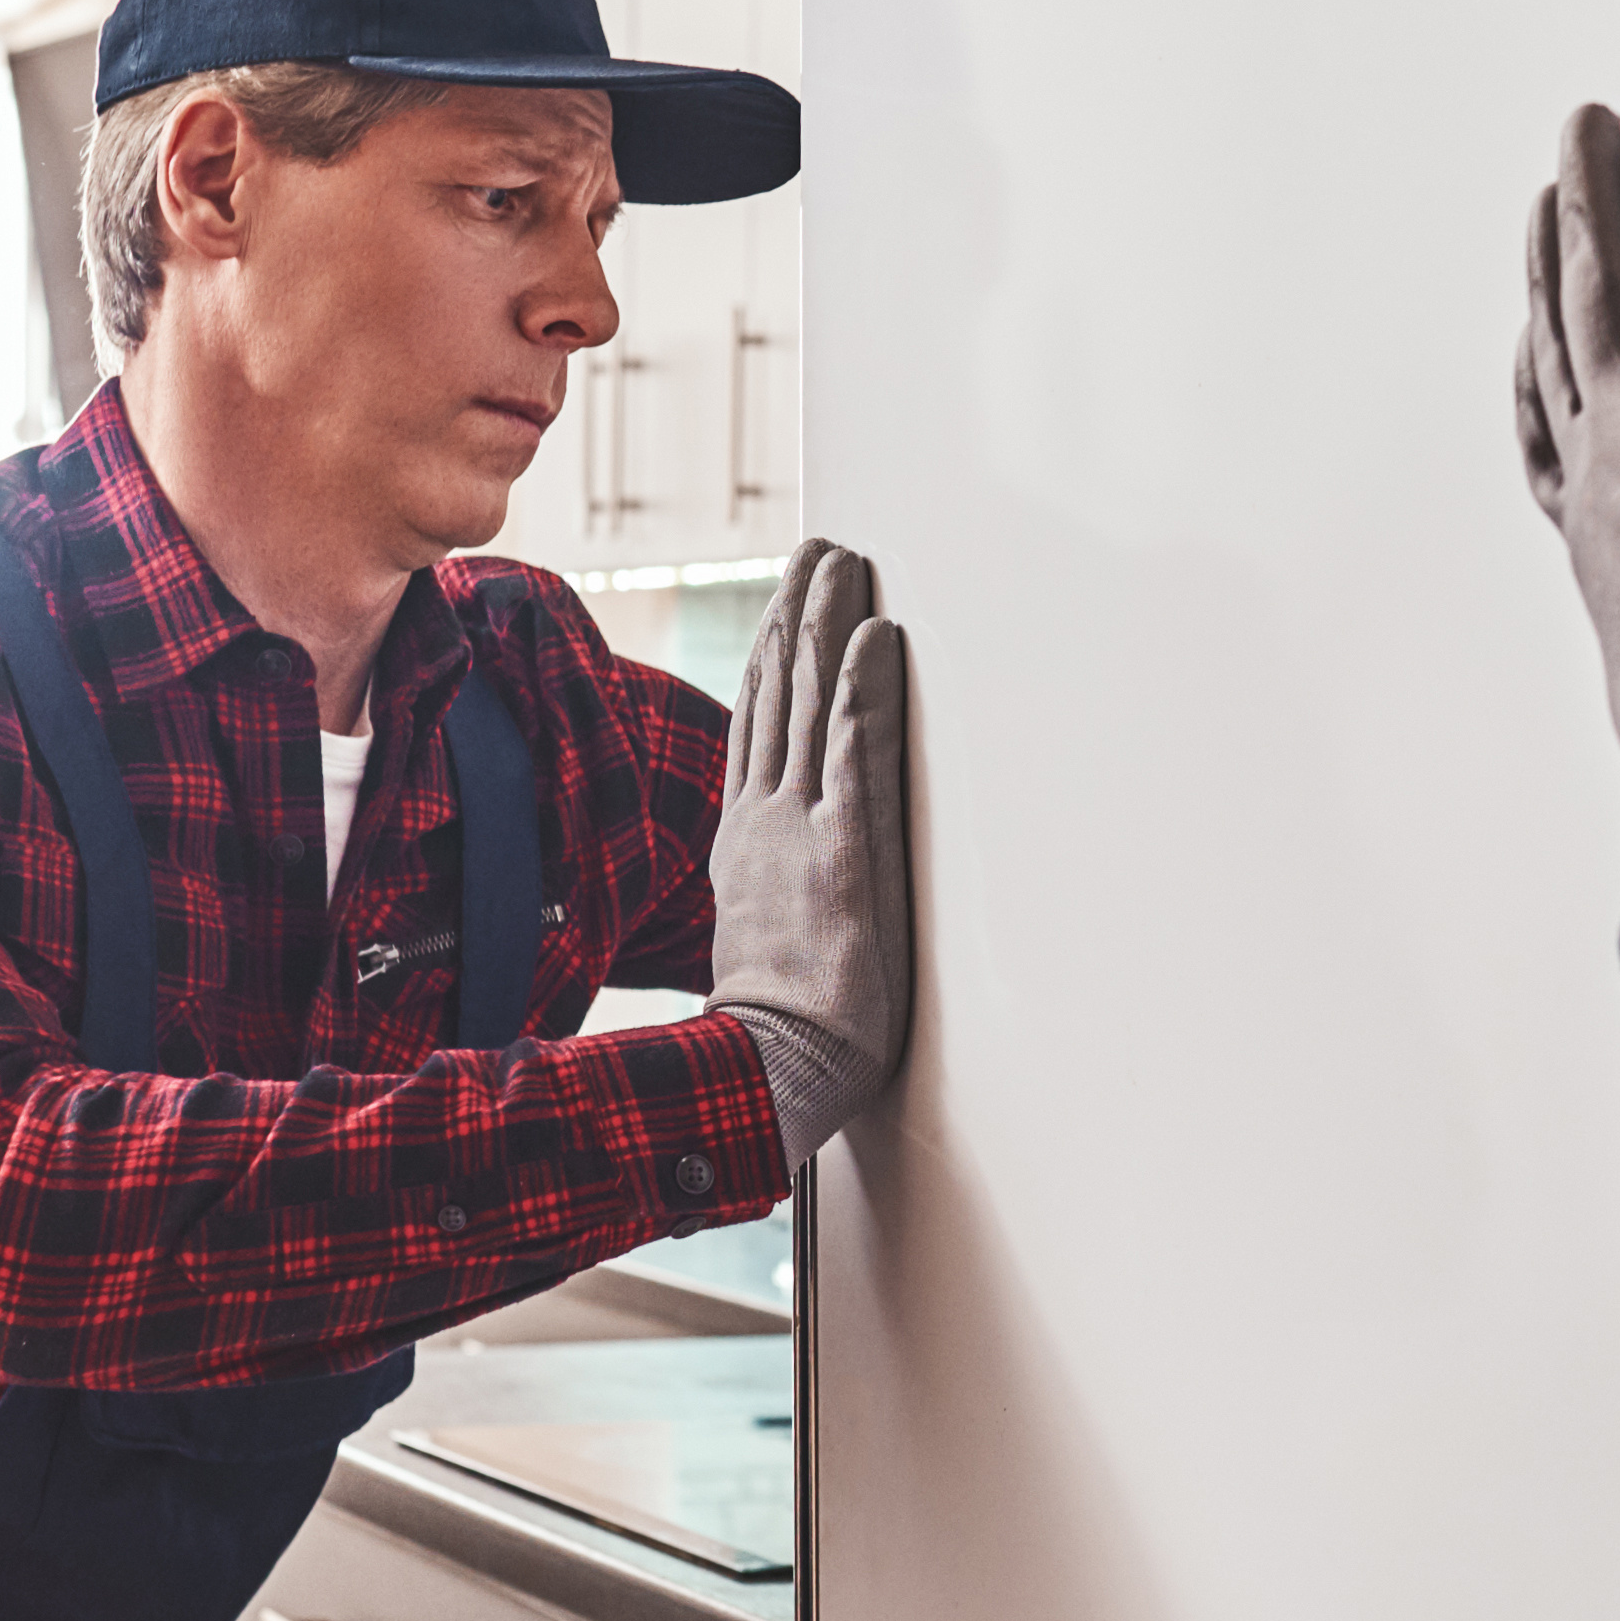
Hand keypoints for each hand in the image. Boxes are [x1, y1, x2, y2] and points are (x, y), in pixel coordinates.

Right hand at [706, 540, 911, 1166]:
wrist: (767, 1070)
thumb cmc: (772, 1031)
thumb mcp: (755, 941)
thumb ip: (765, 893)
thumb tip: (772, 883)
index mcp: (742, 841)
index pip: (757, 728)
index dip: (771, 662)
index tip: (784, 608)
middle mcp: (765, 819)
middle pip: (780, 692)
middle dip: (801, 613)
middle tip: (820, 550)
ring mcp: (801, 827)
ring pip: (812, 700)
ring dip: (832, 622)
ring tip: (846, 562)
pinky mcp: (844, 847)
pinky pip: (855, 747)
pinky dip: (864, 686)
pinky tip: (876, 636)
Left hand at [1515, 97, 1619, 863]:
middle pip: (1587, 282)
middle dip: (1581, 191)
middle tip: (1576, 129)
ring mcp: (1587, 488)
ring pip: (1550, 348)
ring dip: (1544, 270)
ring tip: (1541, 212)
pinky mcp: (1581, 541)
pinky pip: (1536, 434)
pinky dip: (1530, 377)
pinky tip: (1532, 361)